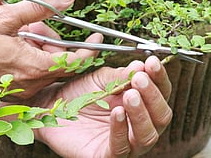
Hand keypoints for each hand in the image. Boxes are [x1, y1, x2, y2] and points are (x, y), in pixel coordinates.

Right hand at [0, 0, 101, 97]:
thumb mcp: (4, 17)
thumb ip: (39, 6)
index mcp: (34, 67)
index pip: (76, 60)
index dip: (89, 47)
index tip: (95, 33)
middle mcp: (30, 85)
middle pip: (59, 63)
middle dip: (54, 42)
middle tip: (35, 25)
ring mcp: (19, 92)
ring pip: (43, 69)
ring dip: (38, 51)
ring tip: (16, 34)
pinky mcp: (8, 94)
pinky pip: (29, 77)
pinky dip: (27, 61)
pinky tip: (9, 48)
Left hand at [33, 56, 172, 157]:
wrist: (49, 107)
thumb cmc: (77, 94)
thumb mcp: (100, 79)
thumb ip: (120, 75)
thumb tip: (142, 66)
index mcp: (141, 104)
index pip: (161, 93)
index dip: (159, 78)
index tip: (152, 62)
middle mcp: (138, 126)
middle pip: (161, 116)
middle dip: (152, 96)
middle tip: (139, 79)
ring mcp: (125, 143)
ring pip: (147, 136)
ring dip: (141, 114)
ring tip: (129, 95)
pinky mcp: (106, 155)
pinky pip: (121, 147)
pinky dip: (120, 129)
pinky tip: (116, 112)